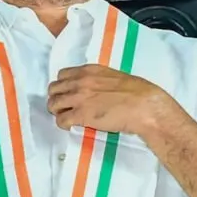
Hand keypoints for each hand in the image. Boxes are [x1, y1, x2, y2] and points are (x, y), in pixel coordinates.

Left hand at [47, 66, 175, 138]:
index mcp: (90, 70)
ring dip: (58, 111)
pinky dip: (63, 124)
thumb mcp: (115, 77)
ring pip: (53, 104)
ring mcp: (79, 98)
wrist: (144, 107)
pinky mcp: (81, 115)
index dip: (63, 85)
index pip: (62, 74)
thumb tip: (96, 90)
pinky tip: (71, 126)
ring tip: (66, 117)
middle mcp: (80, 81)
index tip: (68, 93)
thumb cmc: (138, 93)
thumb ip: (99, 81)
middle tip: (64, 106)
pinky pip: (61, 120)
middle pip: (54, 88)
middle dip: (57, 98)